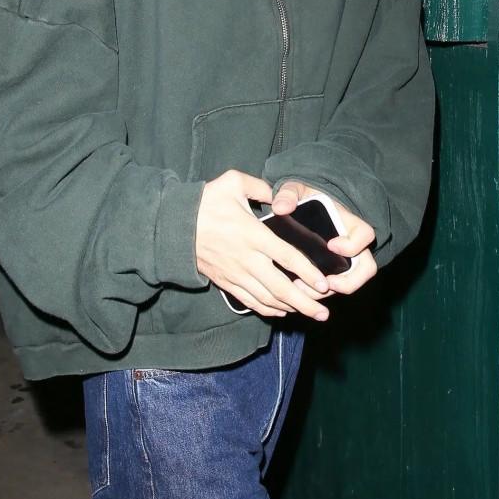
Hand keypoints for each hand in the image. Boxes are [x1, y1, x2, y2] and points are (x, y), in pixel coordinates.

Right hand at [195, 171, 331, 320]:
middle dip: (305, 303)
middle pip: (281, 287)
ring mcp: (236, 274)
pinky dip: (268, 310)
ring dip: (291, 309)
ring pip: (268, 299)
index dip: (307, 273)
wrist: (173, 226)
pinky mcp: (226, 282)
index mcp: (253, 235)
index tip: (324, 284)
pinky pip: (251, 301)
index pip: (287, 258)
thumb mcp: (233, 182)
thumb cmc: (204, 202)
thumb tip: (277, 195)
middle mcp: (247, 259)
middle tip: (324, 314)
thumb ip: (260, 187)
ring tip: (310, 315)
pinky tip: (282, 311)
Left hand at [271, 181, 377, 297]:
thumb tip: (280, 207)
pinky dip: (319, 293)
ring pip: (351, 283)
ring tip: (303, 290)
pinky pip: (334, 288)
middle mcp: (352, 244)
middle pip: (367, 268)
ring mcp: (345, 260)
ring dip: (330, 292)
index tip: (331, 246)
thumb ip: (288, 194)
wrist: (302, 208)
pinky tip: (297, 291)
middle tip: (325, 284)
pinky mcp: (333, 271)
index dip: (352, 244)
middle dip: (348, 282)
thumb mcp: (295, 190)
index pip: (365, 234)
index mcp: (347, 222)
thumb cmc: (303, 198)